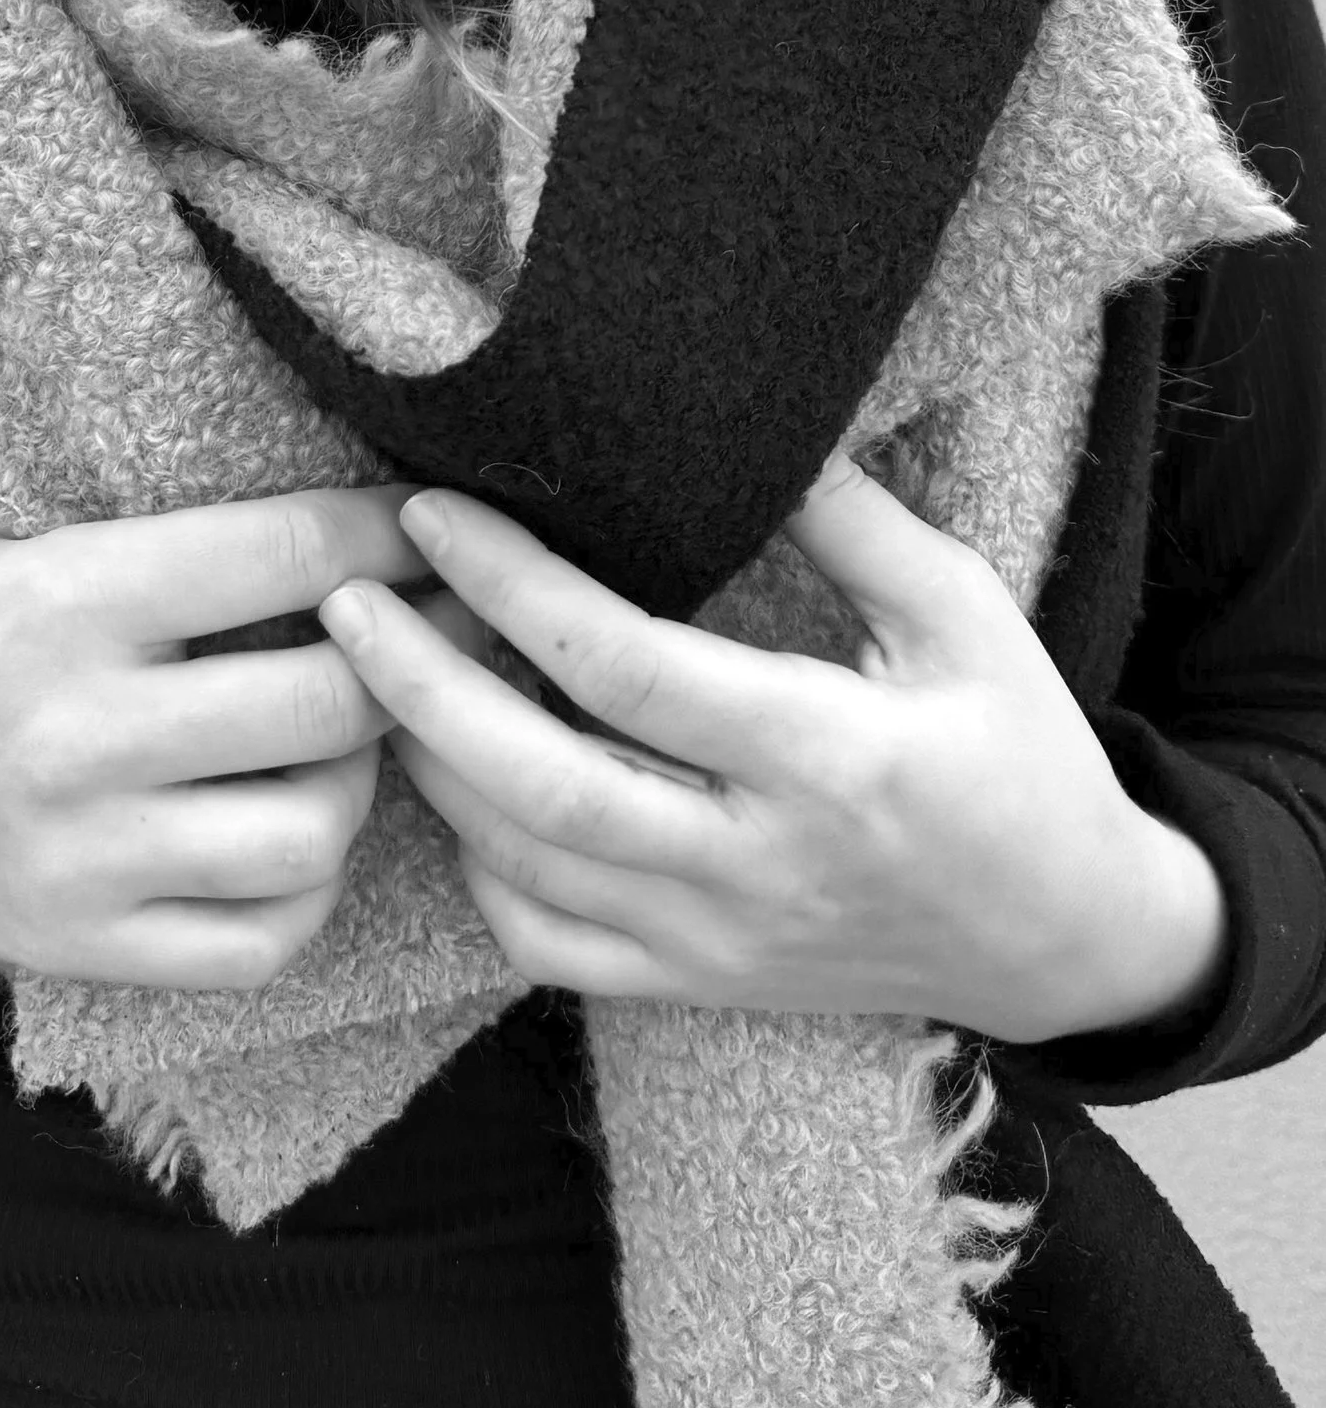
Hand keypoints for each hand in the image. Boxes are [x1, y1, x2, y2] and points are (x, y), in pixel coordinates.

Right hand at [0, 488, 425, 990]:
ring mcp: (83, 858)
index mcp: (64, 600)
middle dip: (405, 657)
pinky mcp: (83, 948)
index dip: (388, 533)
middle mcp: (80, 735)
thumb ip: (143, 510)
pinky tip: (290, 833)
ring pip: (312, 834)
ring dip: (358, 779)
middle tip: (423, 631)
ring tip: (340, 737)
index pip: (288, 553)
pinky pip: (259, 941)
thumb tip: (320, 469)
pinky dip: (306, 890)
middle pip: (328, 700)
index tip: (425, 522)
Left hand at [316, 460, 1228, 1043]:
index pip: (626, 667)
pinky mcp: (694, 987)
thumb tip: (759, 420)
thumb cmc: (1020, 759)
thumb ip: (857, 522)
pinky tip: (454, 787)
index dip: (513, 585)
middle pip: (540, 785)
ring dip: (430, 767)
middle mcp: (756, 864)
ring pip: (523, 869)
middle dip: (418, 690)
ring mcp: (716, 943)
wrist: (1067, 943)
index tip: (435, 512)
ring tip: (374, 672)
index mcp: (830, 758)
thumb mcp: (969, 619)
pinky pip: (545, 947)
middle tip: (339, 601)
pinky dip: (476, 867)